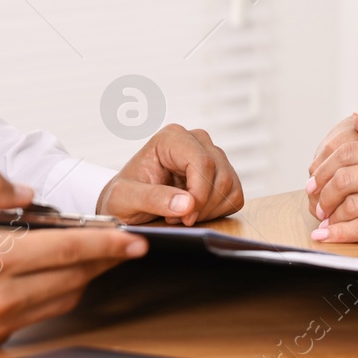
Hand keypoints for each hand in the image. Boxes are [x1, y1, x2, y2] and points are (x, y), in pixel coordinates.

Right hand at [0, 170, 145, 349]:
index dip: (109, 242)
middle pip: (75, 278)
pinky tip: (54, 278)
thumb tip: (28, 192)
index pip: (71, 248)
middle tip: (124, 244)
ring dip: (83, 279)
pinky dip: (54, 297)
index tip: (136, 238)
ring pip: (60, 301)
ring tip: (94, 257)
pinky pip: (36, 318)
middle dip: (105, 260)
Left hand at [97, 124, 243, 224]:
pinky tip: (195, 212)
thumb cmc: (122, 198)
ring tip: (182, 215)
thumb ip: (153, 199)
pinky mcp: (222, 172)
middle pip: (221, 176)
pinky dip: (218, 211)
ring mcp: (212, 155)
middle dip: (203, 206)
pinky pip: (235, 195)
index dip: (199, 194)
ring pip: (231, 186)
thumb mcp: (124, 199)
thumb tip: (188, 203)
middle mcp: (197, 140)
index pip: (203, 163)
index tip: (185, 218)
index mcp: (172, 138)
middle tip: (177, 219)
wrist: (126, 204)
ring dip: (209, 210)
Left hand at [306, 113, 357, 242]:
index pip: (348, 151)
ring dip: (329, 215)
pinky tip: (329, 235)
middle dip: (322, 192)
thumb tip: (357, 120)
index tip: (315, 180)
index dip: (324, 168)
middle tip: (315, 202)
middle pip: (344, 178)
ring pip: (350, 205)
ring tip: (323, 220)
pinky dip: (341, 233)